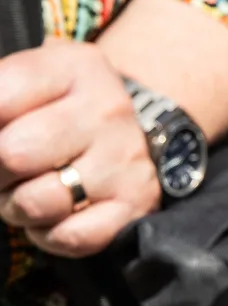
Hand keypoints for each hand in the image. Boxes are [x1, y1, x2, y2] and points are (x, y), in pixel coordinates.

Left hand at [0, 40, 157, 256]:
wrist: (129, 132)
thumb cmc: (57, 108)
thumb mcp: (26, 81)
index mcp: (74, 67)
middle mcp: (107, 110)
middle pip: (12, 154)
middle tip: (5, 170)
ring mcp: (125, 160)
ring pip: (38, 202)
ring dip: (16, 207)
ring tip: (26, 192)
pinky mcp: (136, 205)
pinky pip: (71, 237)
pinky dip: (50, 234)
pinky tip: (54, 216)